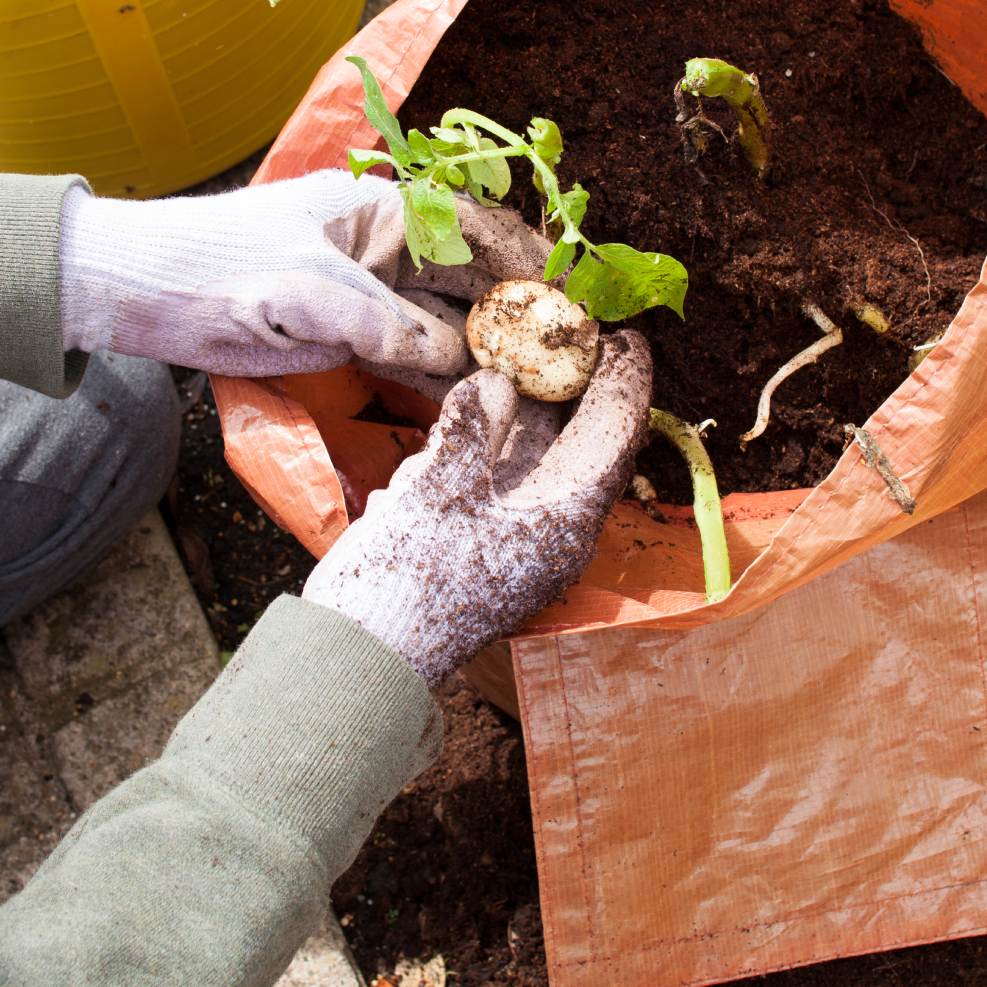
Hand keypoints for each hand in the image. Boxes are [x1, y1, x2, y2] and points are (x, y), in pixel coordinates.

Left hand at [57, 171, 548, 377]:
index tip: (568, 304)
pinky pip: (409, 354)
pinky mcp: (344, 336)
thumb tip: (458, 360)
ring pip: (445, 321)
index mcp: (380, 208)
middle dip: (517, 314)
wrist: (134, 292)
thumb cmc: (216, 265)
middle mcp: (384, 246)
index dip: (526, 263)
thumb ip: (387, 324)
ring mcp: (366, 293)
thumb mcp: (307, 291)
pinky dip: (442, 376)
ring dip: (485, 352)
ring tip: (536, 390)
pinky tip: (478, 401)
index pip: (475, 228)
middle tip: (564, 360)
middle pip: (470, 278)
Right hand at [300, 332, 652, 684]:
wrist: (360, 655)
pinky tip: (475, 407)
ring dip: (532, 408)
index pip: (612, 436)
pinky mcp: (482, 541)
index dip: (623, 381)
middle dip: (575, 386)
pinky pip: (501, 479)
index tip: (625, 333)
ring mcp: (517, 537)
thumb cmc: (406, 579)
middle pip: (580, 442)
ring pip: (538, 457)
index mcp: (565, 520)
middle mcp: (553, 530)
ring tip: (527, 354)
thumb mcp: (439, 489)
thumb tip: (498, 382)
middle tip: (570, 331)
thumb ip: (473, 428)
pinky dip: (493, 440)